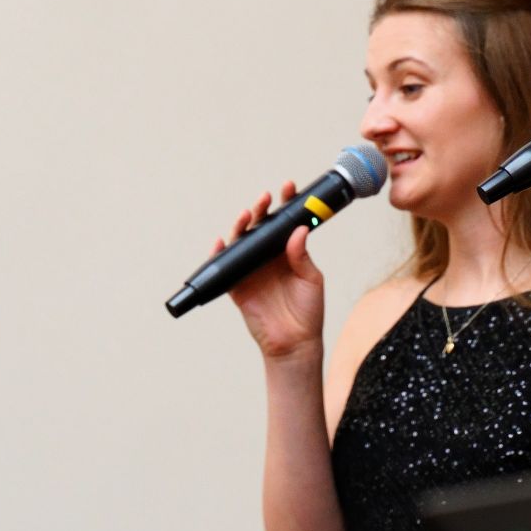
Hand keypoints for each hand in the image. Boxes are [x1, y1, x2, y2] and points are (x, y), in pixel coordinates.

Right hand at [219, 182, 325, 360]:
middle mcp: (268, 258)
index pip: (285, 223)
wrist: (294, 342)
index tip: (289, 188)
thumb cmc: (308, 311)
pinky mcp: (237, 286)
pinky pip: (224, 266)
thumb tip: (298, 230)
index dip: (286, 204)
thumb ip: (302, 256)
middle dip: (261, 210)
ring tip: (246, 216)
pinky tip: (221, 241)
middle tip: (265, 199)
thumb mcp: (311, 280)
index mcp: (288, 253)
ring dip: (241, 227)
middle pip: (260, 227)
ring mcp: (251, 270)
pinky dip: (220, 252)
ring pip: (241, 242)